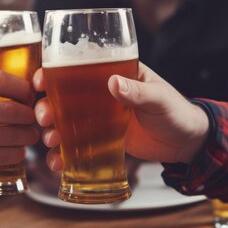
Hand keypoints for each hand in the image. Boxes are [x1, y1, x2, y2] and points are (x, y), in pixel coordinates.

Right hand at [0, 70, 39, 185]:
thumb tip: (34, 85)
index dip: (21, 87)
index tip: (30, 96)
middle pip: (6, 109)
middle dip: (28, 114)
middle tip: (35, 119)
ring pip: (7, 134)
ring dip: (27, 135)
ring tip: (31, 135)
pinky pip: (1, 155)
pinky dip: (17, 153)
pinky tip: (19, 151)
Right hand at [34, 63, 208, 170]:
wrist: (187, 143)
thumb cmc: (176, 111)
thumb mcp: (158, 98)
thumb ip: (136, 91)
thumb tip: (113, 82)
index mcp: (113, 72)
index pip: (76, 66)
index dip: (53, 71)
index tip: (40, 81)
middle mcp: (99, 93)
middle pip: (62, 96)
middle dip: (46, 105)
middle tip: (44, 117)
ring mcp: (97, 117)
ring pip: (64, 120)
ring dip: (51, 129)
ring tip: (49, 140)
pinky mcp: (100, 138)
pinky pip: (76, 144)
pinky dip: (64, 153)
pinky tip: (57, 162)